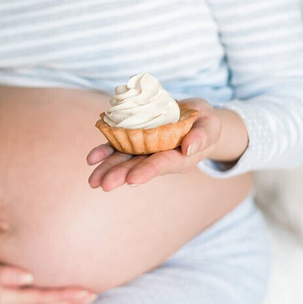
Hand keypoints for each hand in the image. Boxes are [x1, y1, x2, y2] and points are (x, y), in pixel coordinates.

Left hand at [87, 98, 221, 191]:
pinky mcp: (135, 141)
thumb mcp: (211, 125)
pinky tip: (91, 159)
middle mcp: (159, 157)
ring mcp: (145, 150)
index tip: (132, 179)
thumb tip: (189, 147)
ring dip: (107, 169)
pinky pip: (117, 147)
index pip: (162, 164)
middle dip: (120, 175)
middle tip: (103, 185)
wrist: (195, 118)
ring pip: (124, 161)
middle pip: (137, 167)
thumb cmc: (206, 123)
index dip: (147, 171)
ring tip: (92, 181)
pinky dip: (104, 152)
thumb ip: (203, 136)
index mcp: (179, 158)